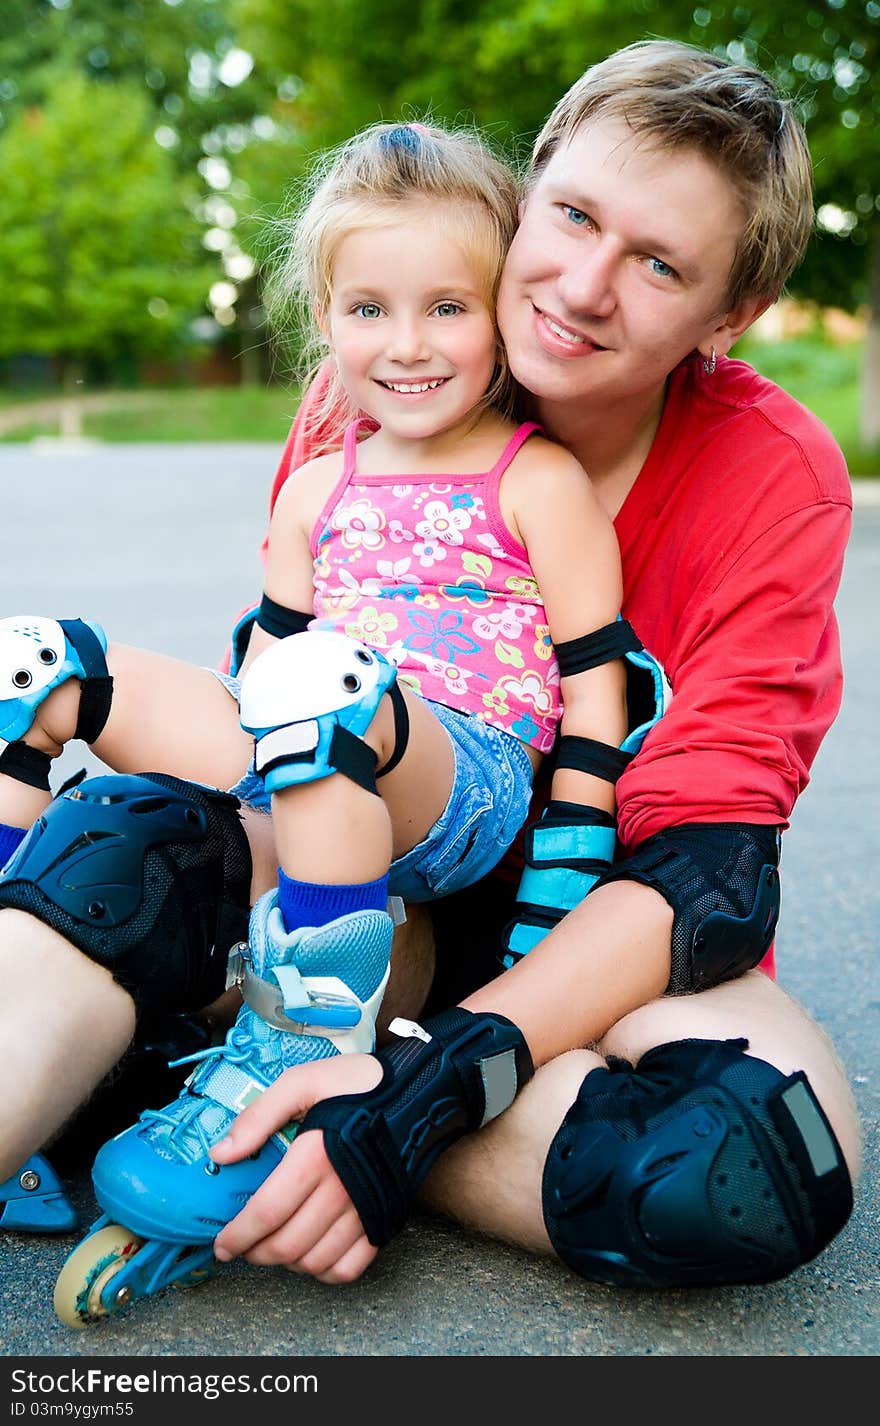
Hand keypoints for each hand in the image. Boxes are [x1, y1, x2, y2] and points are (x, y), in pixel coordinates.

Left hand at [210, 1052, 382, 1283]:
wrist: (422, 1092)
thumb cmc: (359, 1084)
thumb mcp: (303, 1080)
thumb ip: (259, 1116)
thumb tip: (221, 1154)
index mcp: (316, 1155)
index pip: (267, 1212)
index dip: (238, 1235)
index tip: (221, 1244)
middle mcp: (342, 1189)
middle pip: (287, 1244)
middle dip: (255, 1253)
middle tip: (242, 1247)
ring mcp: (366, 1209)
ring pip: (315, 1260)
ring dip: (286, 1263)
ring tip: (272, 1248)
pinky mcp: (385, 1219)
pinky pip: (350, 1267)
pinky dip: (324, 1271)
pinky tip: (310, 1255)